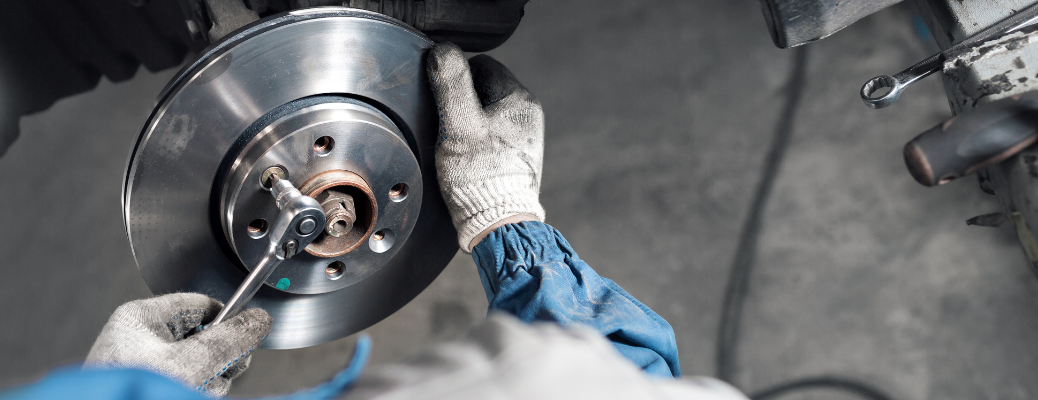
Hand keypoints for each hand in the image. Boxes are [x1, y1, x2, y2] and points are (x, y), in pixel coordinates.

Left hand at [85, 293, 271, 395]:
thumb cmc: (135, 396)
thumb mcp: (189, 364)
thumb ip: (228, 341)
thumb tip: (257, 320)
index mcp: (141, 319)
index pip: (201, 304)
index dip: (228, 321)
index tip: (245, 337)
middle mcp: (142, 340)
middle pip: (205, 336)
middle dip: (218, 360)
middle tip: (214, 375)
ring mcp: (147, 367)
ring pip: (202, 365)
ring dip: (209, 381)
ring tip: (193, 392)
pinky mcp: (154, 387)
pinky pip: (192, 381)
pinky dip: (198, 390)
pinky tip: (190, 396)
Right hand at [427, 42, 545, 251]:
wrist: (498, 223)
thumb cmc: (479, 176)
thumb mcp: (459, 125)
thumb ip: (451, 85)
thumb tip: (444, 50)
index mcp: (519, 99)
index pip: (481, 65)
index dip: (456, 78)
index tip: (443, 101)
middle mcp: (528, 115)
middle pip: (484, 89)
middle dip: (462, 102)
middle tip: (448, 126)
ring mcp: (525, 137)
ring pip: (487, 113)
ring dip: (468, 123)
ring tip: (457, 146)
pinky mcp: (518, 157)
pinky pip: (492, 136)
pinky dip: (477, 142)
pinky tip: (468, 160)